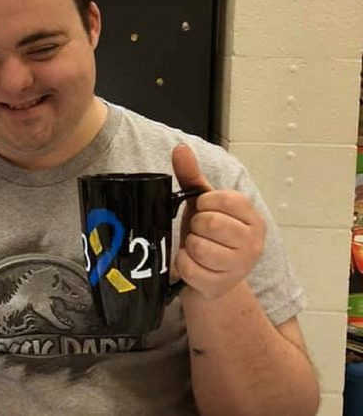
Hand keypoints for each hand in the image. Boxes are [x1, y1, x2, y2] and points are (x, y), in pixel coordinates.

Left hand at [172, 144, 264, 299]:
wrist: (211, 280)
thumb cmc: (208, 236)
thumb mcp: (202, 204)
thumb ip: (191, 175)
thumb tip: (180, 148)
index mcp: (252, 217)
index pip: (220, 199)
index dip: (203, 205)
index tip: (204, 212)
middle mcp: (253, 242)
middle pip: (209, 223)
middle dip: (196, 227)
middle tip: (200, 233)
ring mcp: (239, 267)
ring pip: (198, 247)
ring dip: (189, 247)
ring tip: (197, 249)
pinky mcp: (220, 285)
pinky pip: (189, 268)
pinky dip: (183, 264)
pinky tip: (192, 265)